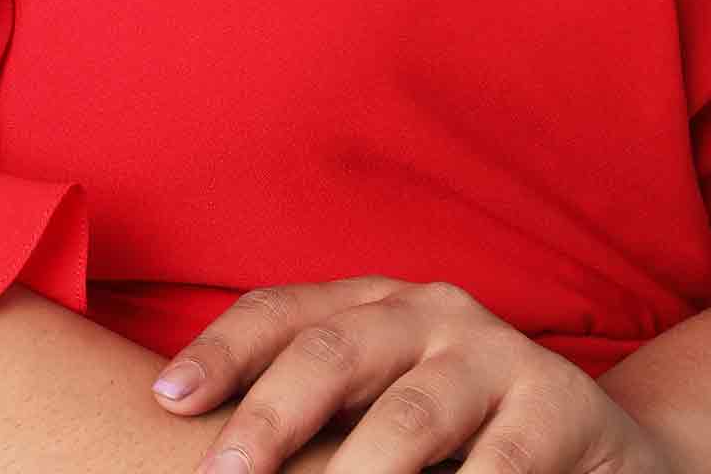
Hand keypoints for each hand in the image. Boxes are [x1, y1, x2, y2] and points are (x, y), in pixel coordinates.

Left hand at [149, 275, 676, 473]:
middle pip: (331, 351)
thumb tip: (216, 454)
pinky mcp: (558, 405)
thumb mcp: (381, 403)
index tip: (166, 397)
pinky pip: (497, 466)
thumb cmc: (458, 430)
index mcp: (373, 303)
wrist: (594, 442)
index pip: (281, 312)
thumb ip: (315, 415)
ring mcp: (494, 352)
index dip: (221, 350)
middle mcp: (428, 310)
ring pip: (407, 415)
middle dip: (269, 417)